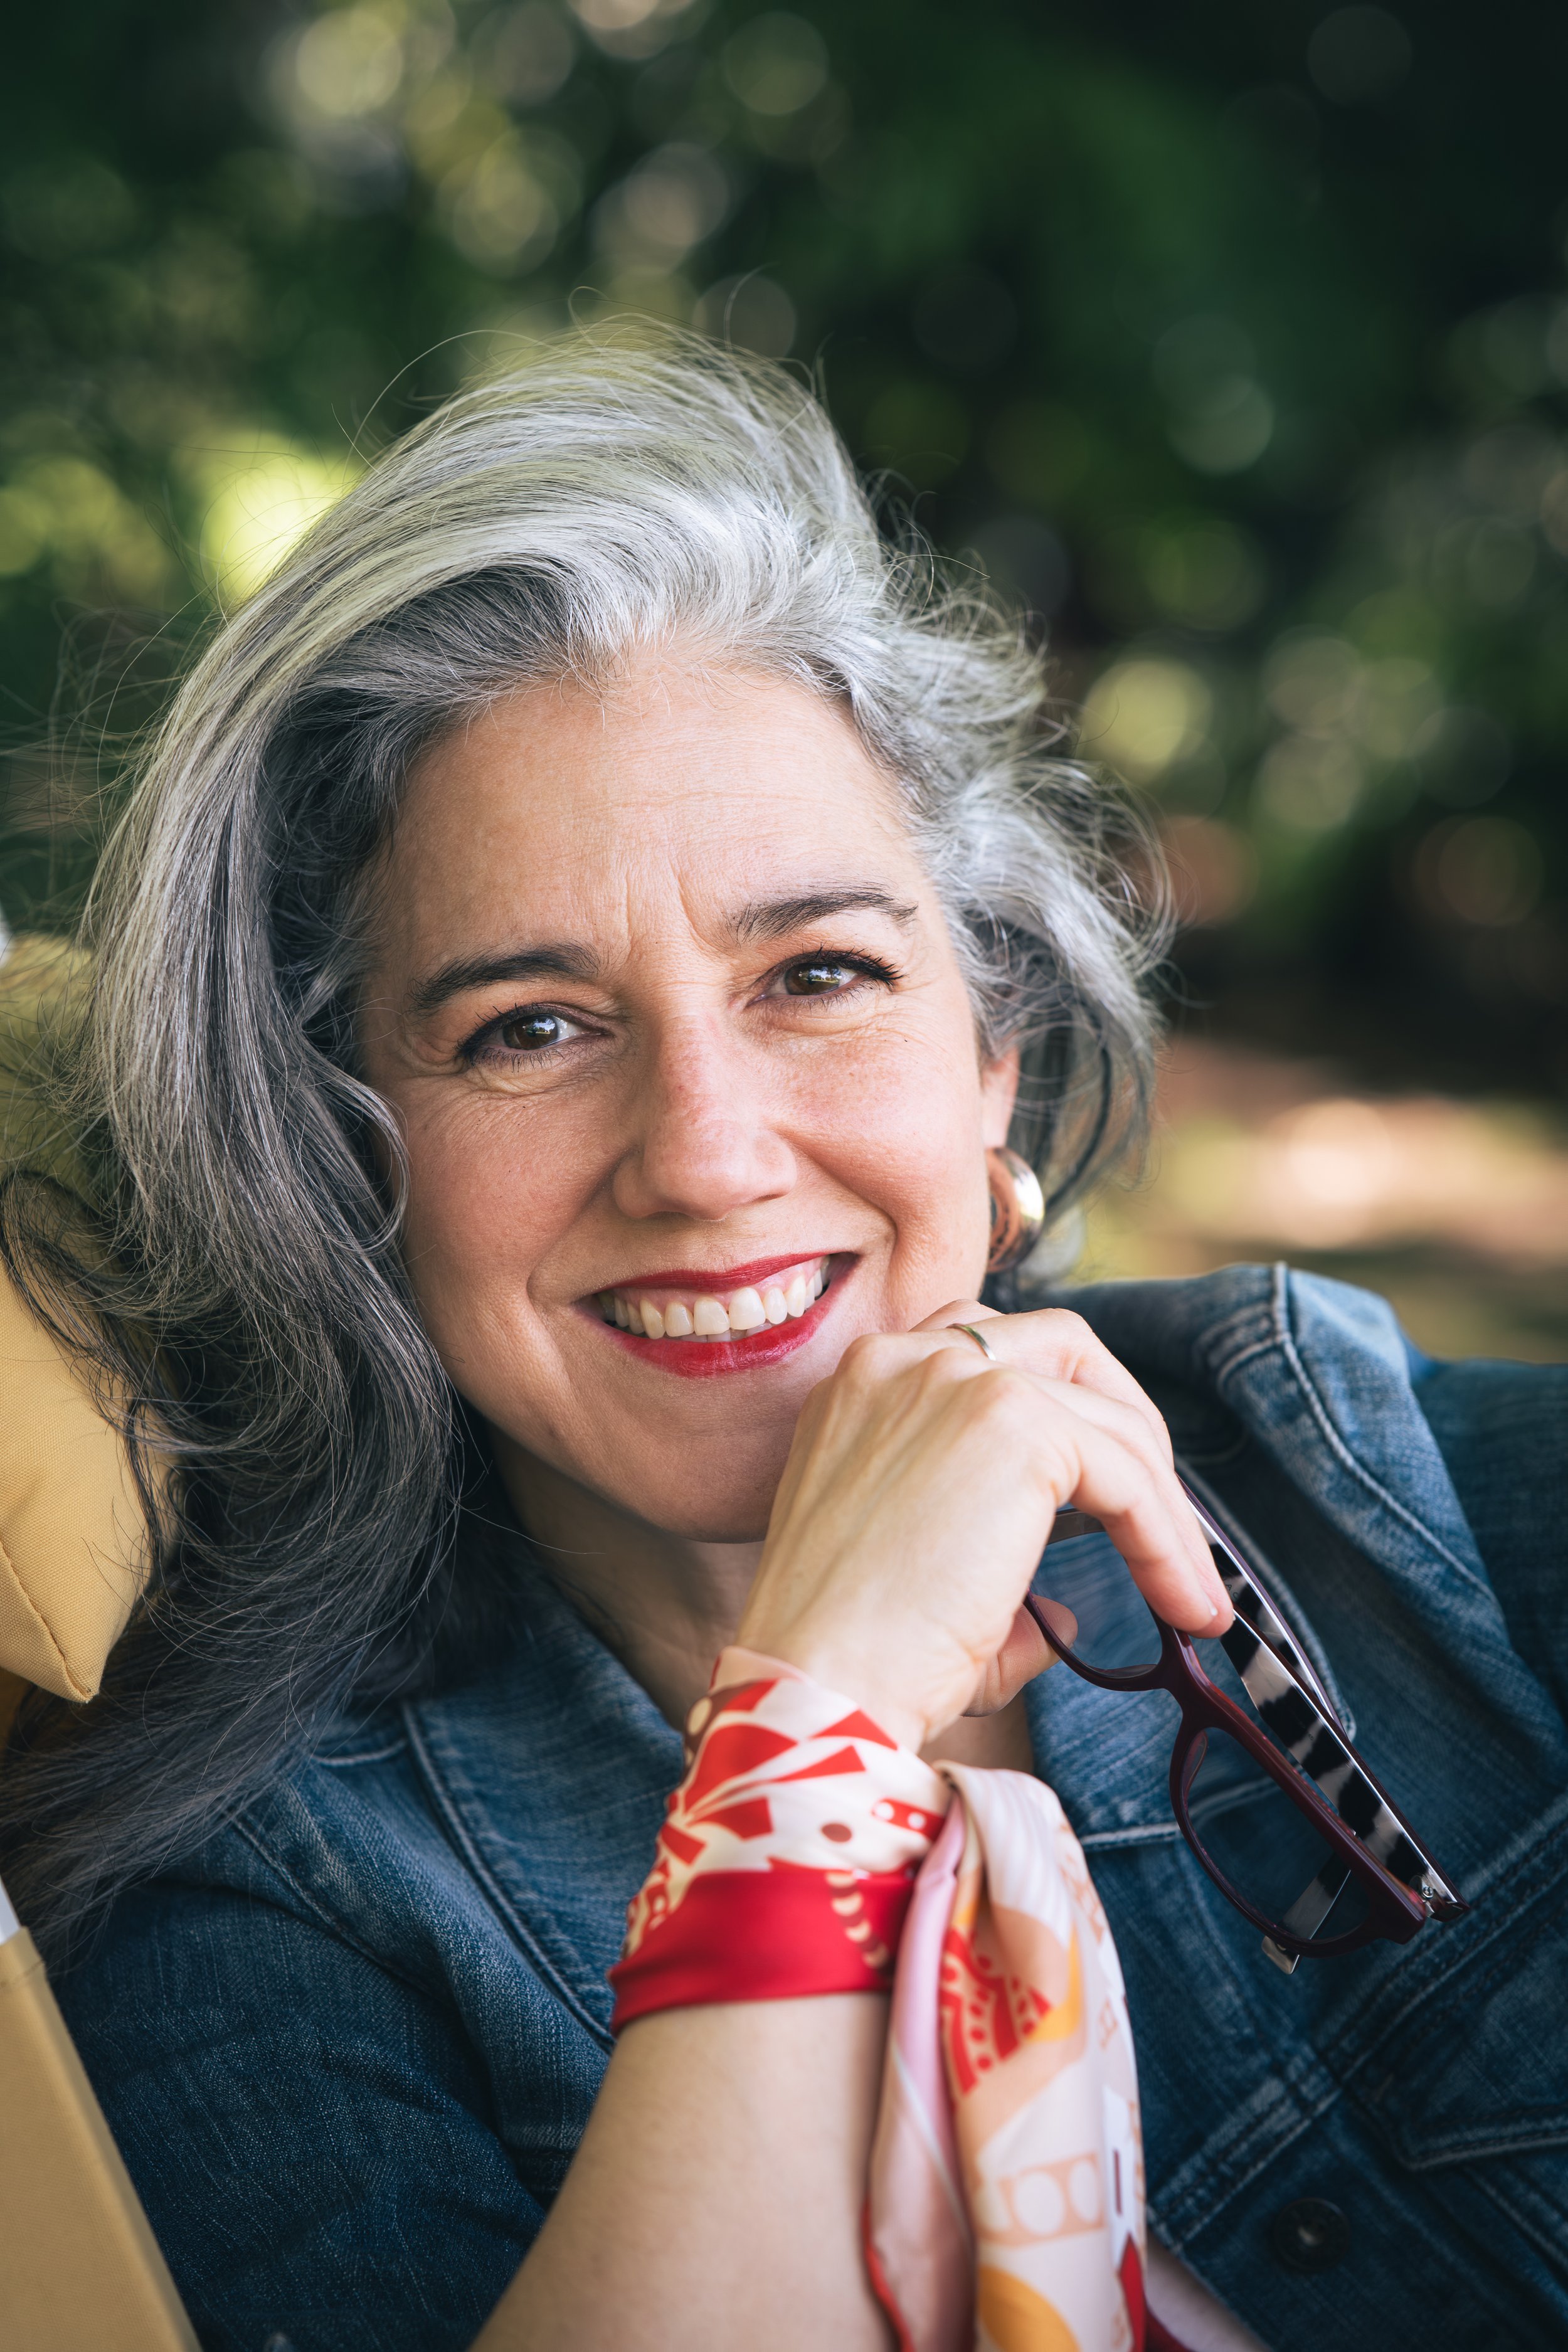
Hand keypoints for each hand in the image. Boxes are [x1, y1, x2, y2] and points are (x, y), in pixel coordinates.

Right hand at [736, 1303, 1229, 1753]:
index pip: (988, 1354)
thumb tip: (1061, 1616)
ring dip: (1163, 1501)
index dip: (1064, 1414)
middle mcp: (902, 1360)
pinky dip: (1169, 1537)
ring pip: (1107, 1414)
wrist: (818, 1684)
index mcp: (865, 1385)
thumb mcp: (912, 1576)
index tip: (1108, 1498)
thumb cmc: (853, 1659)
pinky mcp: (1012, 1422)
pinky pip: (1128, 1471)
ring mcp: (957, 1379)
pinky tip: (1183, 1604)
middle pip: (1059, 1344)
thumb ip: (985, 1566)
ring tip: (1188, 1588)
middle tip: (1162, 1516)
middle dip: (1126, 1421)